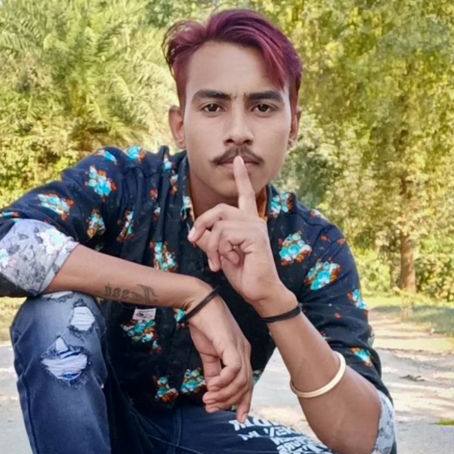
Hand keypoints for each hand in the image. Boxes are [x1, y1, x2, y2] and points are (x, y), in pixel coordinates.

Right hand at [183, 288, 252, 422]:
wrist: (197, 303)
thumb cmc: (204, 325)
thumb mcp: (208, 353)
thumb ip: (212, 371)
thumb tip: (212, 389)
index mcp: (241, 354)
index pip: (248, 384)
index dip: (244, 402)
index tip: (238, 418)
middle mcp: (245, 352)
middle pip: (246, 386)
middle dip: (230, 402)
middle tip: (211, 408)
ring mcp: (240, 348)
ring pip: (240, 381)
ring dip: (223, 394)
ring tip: (208, 399)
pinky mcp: (231, 345)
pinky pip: (233, 369)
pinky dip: (223, 381)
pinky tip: (212, 386)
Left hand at [188, 156, 279, 305]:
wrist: (260, 293)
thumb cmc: (245, 276)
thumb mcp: (221, 257)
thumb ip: (211, 242)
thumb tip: (197, 234)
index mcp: (249, 223)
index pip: (245, 195)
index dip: (241, 178)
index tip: (238, 160)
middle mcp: (254, 221)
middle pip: (220, 209)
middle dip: (202, 223)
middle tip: (193, 240)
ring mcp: (255, 227)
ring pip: (219, 225)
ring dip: (211, 246)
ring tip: (215, 263)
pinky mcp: (255, 236)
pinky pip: (224, 235)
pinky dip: (218, 250)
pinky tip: (227, 262)